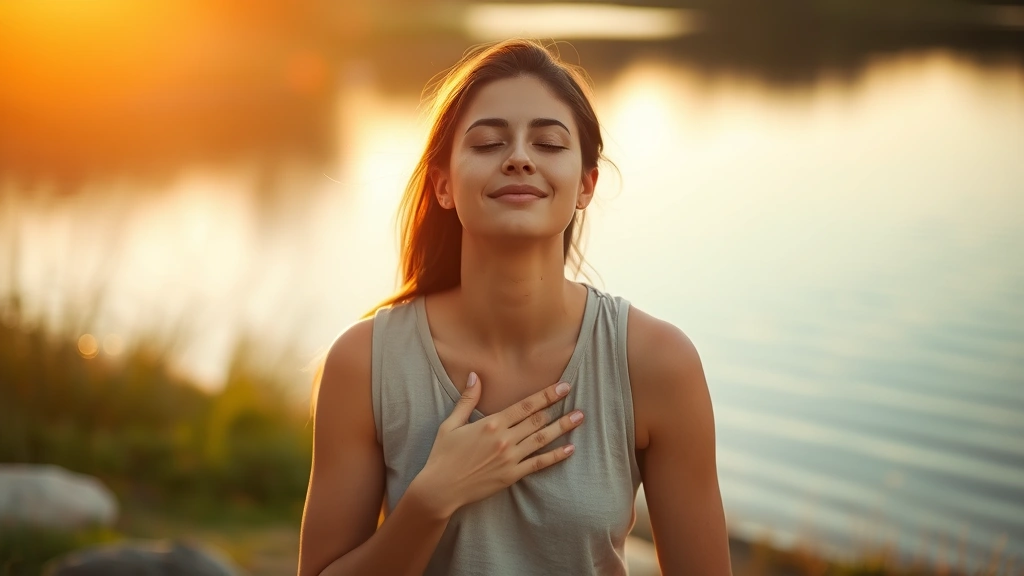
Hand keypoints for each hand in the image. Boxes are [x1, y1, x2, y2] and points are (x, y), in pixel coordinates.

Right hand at [408, 372, 583, 518]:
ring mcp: (510, 459)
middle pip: (538, 420)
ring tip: (579, 419)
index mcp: (491, 423)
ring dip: (563, 428)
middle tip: (576, 398)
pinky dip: (556, 456)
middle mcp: (504, 439)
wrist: (440, 488)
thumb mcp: (451, 424)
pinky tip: (570, 449)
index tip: (563, 386)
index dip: (546, 395)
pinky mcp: (511, 476)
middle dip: (558, 408)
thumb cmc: (443, 455)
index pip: (525, 405)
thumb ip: (467, 399)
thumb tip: (476, 375)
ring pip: (542, 440)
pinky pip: (538, 464)